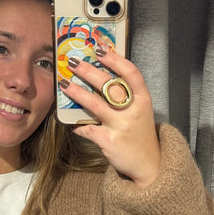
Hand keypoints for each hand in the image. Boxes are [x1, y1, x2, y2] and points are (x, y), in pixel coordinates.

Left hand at [59, 49, 160, 187]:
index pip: (131, 73)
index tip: (99, 49)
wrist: (149, 165)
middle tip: (72, 62)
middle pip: (108, 85)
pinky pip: (89, 129)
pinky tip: (71, 122)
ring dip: (77, 92)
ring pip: (95, 104)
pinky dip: (78, 125)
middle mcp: (133, 111)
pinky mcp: (110, 141)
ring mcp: (121, 126)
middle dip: (88, 71)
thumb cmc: (140, 135)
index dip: (115, 59)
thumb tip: (101, 78)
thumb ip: (126, 97)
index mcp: (143, 100)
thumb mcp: (140, 112)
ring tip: (64, 84)